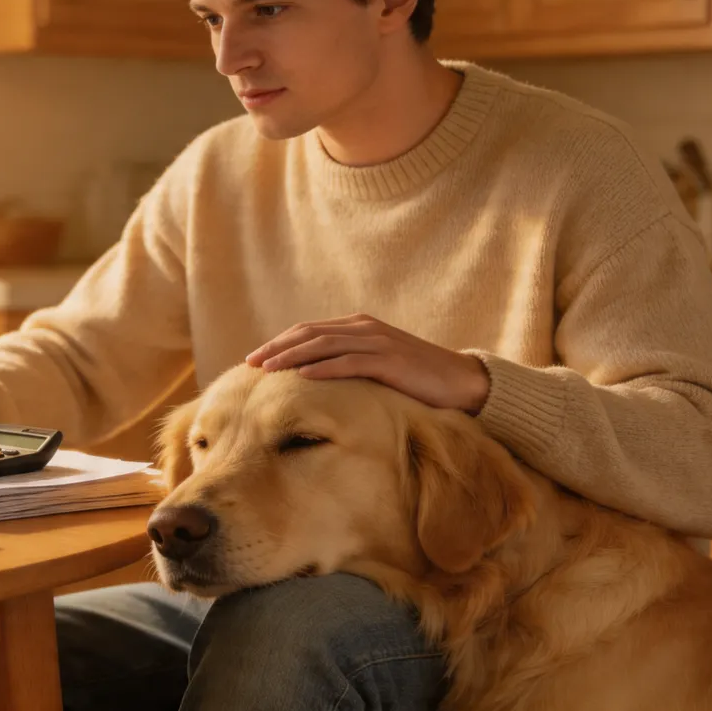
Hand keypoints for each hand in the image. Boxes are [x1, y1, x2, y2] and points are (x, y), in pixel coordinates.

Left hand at [246, 314, 490, 412]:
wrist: (462, 383)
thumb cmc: (417, 381)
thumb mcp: (377, 368)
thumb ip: (350, 366)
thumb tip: (314, 382)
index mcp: (359, 327)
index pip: (309, 331)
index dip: (280, 343)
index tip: (255, 359)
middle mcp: (364, 329)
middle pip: (309, 334)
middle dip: (276, 348)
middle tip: (249, 363)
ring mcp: (377, 342)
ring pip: (324, 345)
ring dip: (291, 356)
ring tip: (266, 369)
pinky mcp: (390, 360)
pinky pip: (349, 362)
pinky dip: (323, 368)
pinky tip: (302, 376)